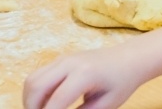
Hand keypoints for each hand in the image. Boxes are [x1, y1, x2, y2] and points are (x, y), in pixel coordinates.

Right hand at [23, 43, 147, 108]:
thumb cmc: (121, 83)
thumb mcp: (105, 105)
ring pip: (32, 79)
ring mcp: (63, 58)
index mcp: (85, 74)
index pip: (56, 101)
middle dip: (32, 108)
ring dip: (31, 99)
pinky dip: (36, 91)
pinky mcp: (60, 59)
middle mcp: (70, 63)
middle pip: (36, 86)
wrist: (129, 58)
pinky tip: (46, 103)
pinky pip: (39, 75)